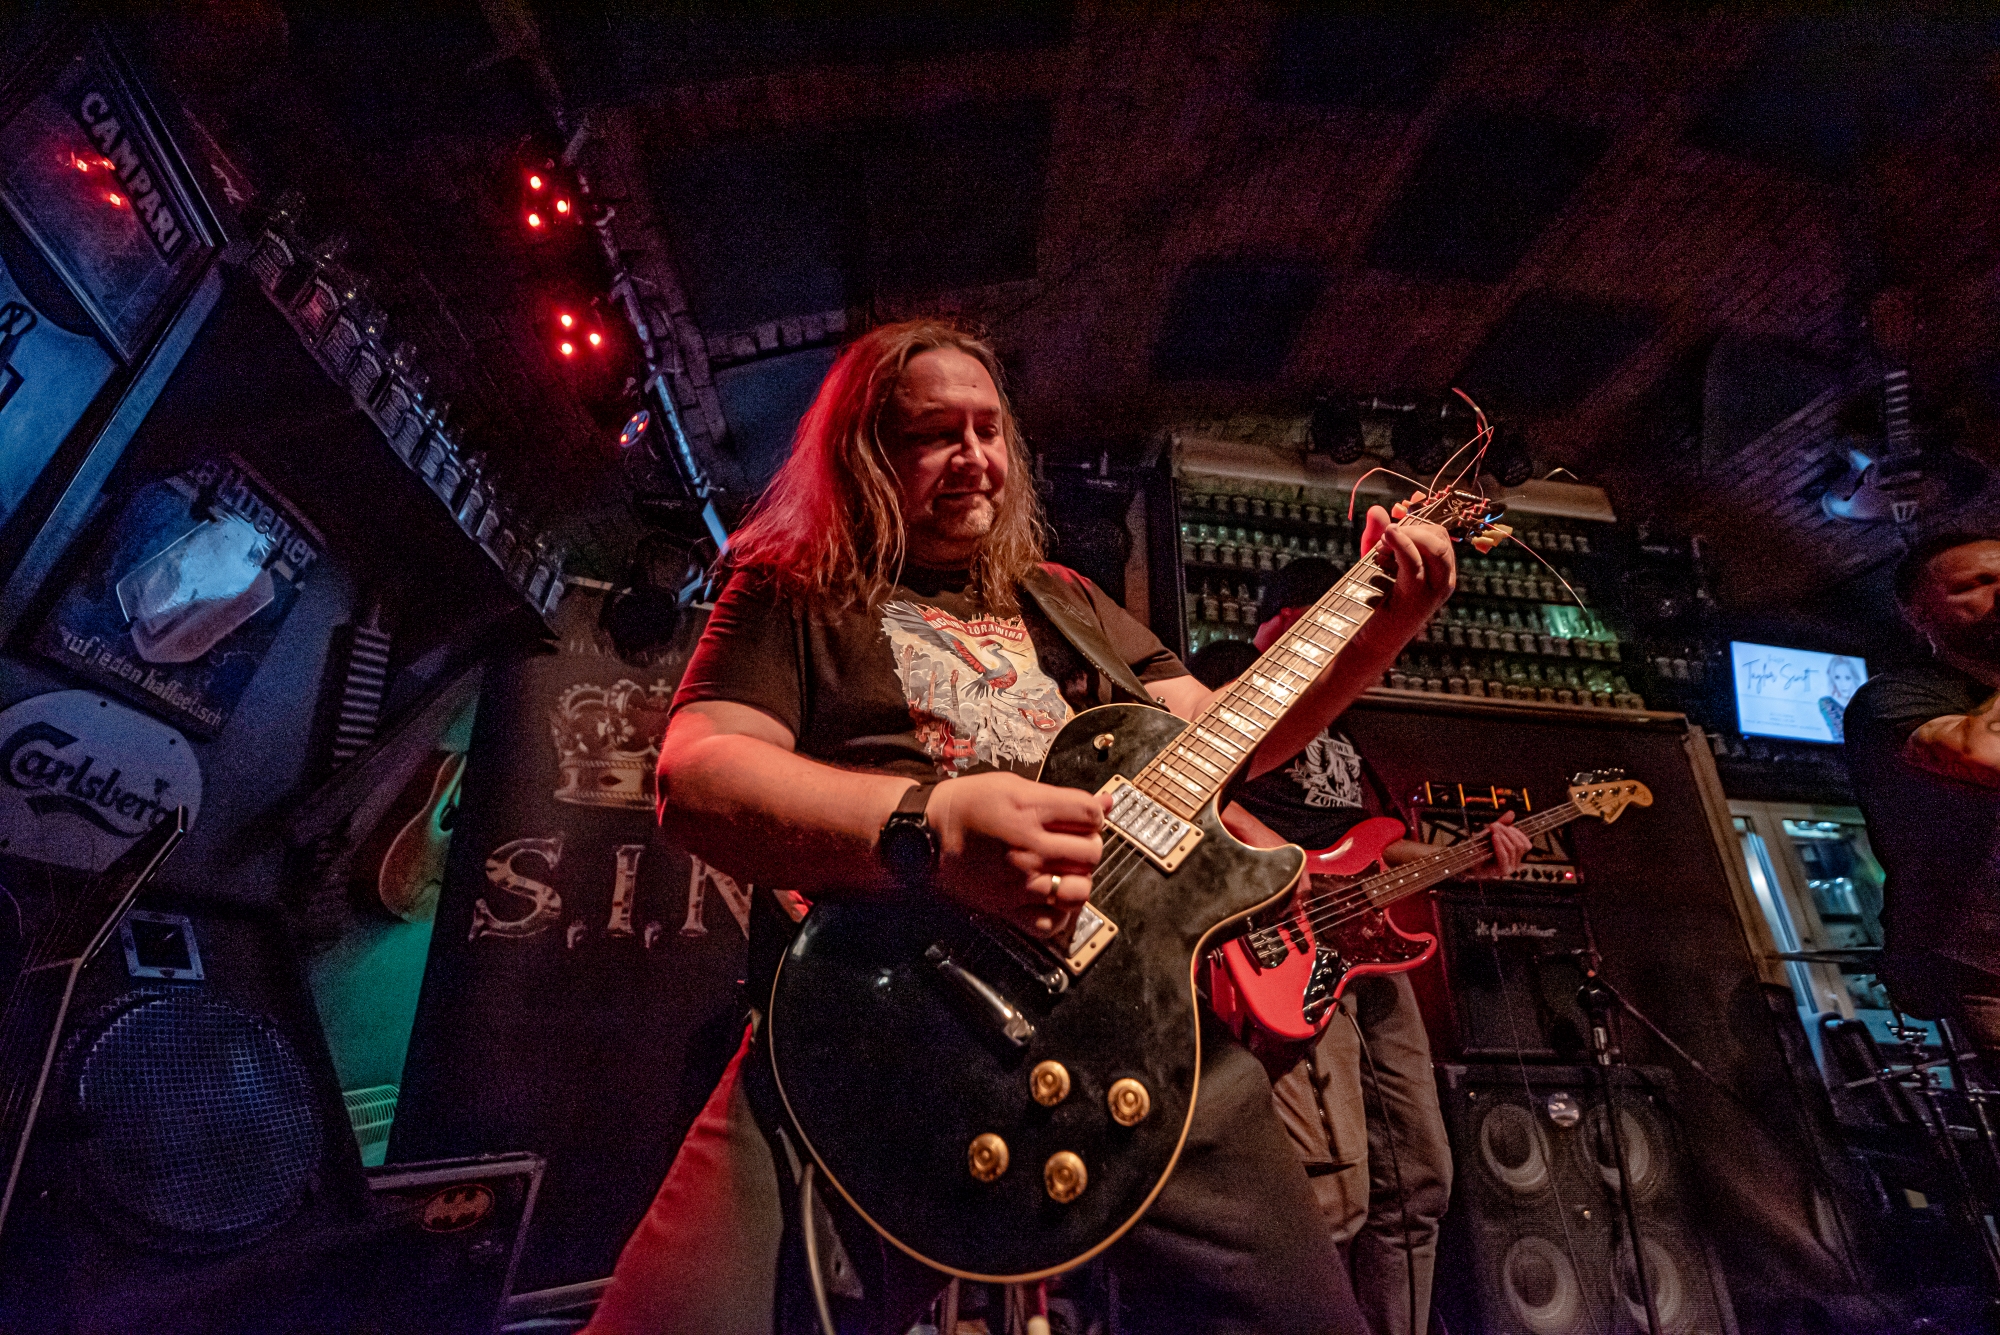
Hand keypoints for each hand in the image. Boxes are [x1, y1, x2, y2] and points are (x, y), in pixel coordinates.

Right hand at [924, 772, 1112, 936]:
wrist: (925, 835)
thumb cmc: (966, 806)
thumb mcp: (1013, 786)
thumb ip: (1061, 797)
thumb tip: (1106, 802)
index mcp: (1030, 811)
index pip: (1090, 814)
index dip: (1093, 814)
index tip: (1082, 817)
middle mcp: (1029, 848)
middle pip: (1092, 851)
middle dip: (1088, 844)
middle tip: (1070, 841)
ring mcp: (1020, 882)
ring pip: (1080, 889)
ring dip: (1078, 879)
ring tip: (1064, 870)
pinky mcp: (1008, 907)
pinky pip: (1051, 923)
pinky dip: (1058, 914)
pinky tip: (1050, 897)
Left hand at [1355, 493, 1455, 647]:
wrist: (1368, 641)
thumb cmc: (1375, 602)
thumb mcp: (1376, 564)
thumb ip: (1377, 537)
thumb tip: (1377, 509)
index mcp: (1441, 572)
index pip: (1438, 535)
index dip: (1413, 526)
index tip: (1389, 535)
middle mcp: (1445, 581)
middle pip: (1440, 538)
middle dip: (1412, 529)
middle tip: (1385, 539)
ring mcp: (1434, 591)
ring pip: (1435, 548)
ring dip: (1408, 536)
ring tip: (1384, 542)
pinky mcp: (1416, 599)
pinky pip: (1414, 563)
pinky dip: (1401, 545)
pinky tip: (1388, 538)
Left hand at [1462, 811, 1531, 879]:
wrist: (1466, 858)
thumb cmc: (1479, 847)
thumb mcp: (1491, 832)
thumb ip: (1502, 824)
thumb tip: (1512, 813)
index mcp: (1516, 855)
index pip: (1526, 845)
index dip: (1518, 833)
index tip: (1508, 826)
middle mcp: (1515, 863)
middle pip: (1520, 845)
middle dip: (1508, 832)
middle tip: (1495, 825)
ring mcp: (1510, 868)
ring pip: (1513, 849)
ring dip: (1503, 836)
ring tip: (1492, 829)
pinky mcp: (1502, 871)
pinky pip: (1504, 856)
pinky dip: (1500, 844)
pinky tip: (1494, 837)